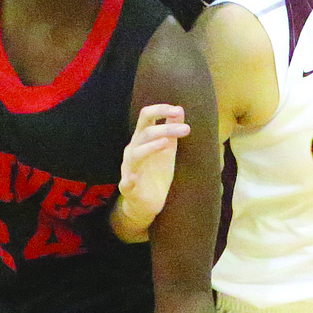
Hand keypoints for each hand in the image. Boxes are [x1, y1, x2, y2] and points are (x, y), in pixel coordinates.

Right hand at [113, 104, 189, 237]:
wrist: (146, 203)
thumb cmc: (156, 174)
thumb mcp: (168, 150)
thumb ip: (171, 130)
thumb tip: (180, 109)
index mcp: (141, 139)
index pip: (146, 117)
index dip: (160, 110)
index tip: (179, 110)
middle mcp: (133, 150)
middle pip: (145, 132)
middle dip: (165, 128)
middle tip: (186, 129)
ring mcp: (129, 168)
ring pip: (136, 153)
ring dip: (152, 147)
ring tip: (167, 144)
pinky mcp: (128, 187)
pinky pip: (126, 182)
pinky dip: (129, 179)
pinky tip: (134, 178)